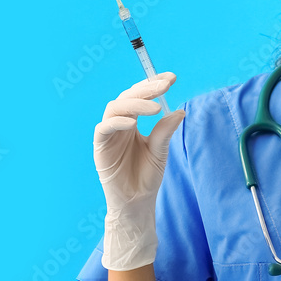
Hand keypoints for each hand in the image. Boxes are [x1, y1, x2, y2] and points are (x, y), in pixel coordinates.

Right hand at [93, 72, 184, 270]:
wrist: (136, 202)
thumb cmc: (147, 176)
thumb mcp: (160, 151)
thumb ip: (165, 131)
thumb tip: (180, 110)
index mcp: (133, 122)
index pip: (140, 96)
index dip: (152, 84)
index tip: (171, 78)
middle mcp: (120, 124)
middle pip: (127, 97)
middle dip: (146, 89)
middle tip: (165, 85)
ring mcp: (109, 135)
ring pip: (115, 108)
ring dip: (135, 104)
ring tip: (155, 107)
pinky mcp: (100, 148)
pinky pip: (104, 129)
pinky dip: (117, 123)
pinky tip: (133, 123)